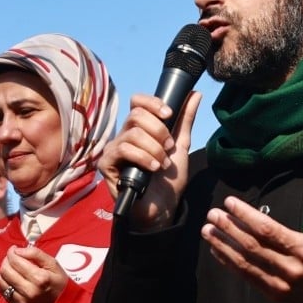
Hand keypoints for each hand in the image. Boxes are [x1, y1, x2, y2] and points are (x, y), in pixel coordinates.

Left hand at [0, 246, 67, 302]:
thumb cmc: (59, 285)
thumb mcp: (54, 265)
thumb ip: (36, 254)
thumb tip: (18, 250)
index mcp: (40, 278)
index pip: (15, 260)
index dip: (11, 252)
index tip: (14, 249)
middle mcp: (29, 290)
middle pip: (5, 270)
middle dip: (6, 260)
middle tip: (12, 258)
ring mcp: (22, 300)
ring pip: (0, 280)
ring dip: (3, 270)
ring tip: (11, 267)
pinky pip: (2, 291)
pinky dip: (4, 282)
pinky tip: (12, 279)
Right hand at [98, 91, 201, 228]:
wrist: (162, 208)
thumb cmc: (168, 180)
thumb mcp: (181, 146)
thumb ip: (185, 120)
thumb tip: (195, 94)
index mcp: (139, 129)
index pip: (137, 102)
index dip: (152, 103)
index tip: (169, 114)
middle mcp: (124, 136)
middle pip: (136, 115)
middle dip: (158, 131)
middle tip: (168, 148)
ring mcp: (114, 150)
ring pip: (132, 133)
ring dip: (154, 148)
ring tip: (162, 164)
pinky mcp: (107, 164)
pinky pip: (123, 150)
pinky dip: (142, 157)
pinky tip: (152, 169)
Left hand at [202, 172, 302, 302]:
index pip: (268, 230)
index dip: (246, 216)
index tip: (229, 202)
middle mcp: (291, 269)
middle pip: (251, 246)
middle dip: (229, 228)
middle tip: (212, 214)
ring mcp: (281, 284)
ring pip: (245, 263)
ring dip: (223, 246)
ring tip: (208, 230)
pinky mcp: (275, 294)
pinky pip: (247, 277)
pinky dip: (229, 263)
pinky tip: (217, 250)